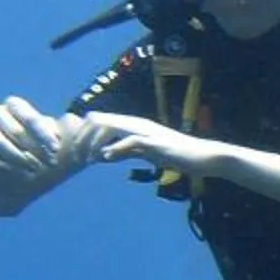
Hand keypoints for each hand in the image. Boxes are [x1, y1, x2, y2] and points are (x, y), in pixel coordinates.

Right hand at [0, 96, 95, 213]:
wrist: (9, 171)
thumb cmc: (36, 148)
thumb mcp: (50, 138)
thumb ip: (67, 129)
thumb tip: (96, 121)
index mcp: (15, 106)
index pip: (27, 116)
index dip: (42, 133)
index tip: (55, 148)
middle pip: (15, 131)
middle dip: (34, 148)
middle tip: (51, 163)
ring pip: (0, 144)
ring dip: (20, 159)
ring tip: (36, 170)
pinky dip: (6, 168)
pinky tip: (20, 176)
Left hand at [88, 114, 226, 179]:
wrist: (202, 157)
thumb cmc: (176, 155)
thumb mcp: (145, 153)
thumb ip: (125, 152)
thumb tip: (104, 155)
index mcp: (132, 124)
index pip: (98, 120)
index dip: (82, 134)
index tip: (76, 152)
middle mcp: (136, 123)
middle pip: (97, 120)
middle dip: (82, 137)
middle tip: (76, 157)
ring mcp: (145, 131)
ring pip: (109, 127)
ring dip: (93, 143)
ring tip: (87, 159)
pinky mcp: (154, 142)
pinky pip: (129, 141)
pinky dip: (115, 149)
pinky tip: (106, 159)